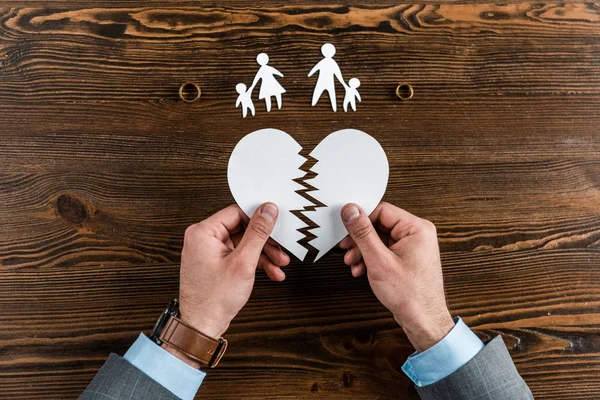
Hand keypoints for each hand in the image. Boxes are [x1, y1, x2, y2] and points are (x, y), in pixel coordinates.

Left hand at [175, 203, 288, 348]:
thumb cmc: (213, 299)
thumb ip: (258, 233)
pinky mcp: (215, 263)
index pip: (237, 213)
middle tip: (281, 250)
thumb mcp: (243, 262)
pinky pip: (238, 255)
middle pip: (242, 229)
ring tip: (279, 265)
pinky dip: (254, 263)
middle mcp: (203, 239)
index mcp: (202, 232)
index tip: (276, 223)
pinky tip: (270, 272)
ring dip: (263, 255)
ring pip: (243, 244)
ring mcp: (208, 252)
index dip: (259, 219)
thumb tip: (268, 210)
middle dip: (265, 242)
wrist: (201, 327)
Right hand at [339, 202, 454, 351]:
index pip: (382, 210)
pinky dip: (371, 258)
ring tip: (353, 263)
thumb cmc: (409, 295)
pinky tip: (361, 269)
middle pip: (379, 224)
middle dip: (360, 239)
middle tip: (346, 248)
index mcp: (416, 228)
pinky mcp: (407, 258)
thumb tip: (351, 210)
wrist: (423, 321)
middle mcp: (417, 234)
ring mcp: (412, 247)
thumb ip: (363, 233)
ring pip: (379, 239)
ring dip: (363, 250)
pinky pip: (384, 250)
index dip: (360, 219)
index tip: (344, 226)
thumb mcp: (379, 260)